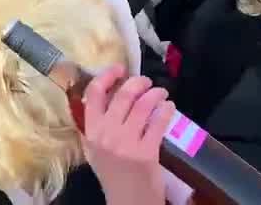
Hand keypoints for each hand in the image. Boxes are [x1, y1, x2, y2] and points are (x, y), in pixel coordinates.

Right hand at [81, 65, 171, 204]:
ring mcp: (126, 143)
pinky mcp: (147, 152)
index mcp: (91, 131)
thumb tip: (112, 93)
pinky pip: (158, 122)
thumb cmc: (112, 174)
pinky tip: (169, 107)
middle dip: (138, 82)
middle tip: (146, 82)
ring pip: (143, 105)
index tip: (120, 68)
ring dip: (155, 94)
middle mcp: (106, 134)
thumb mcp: (96, 148)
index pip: (94, 94)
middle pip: (123, 95)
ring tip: (161, 93)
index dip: (108, 76)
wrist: (127, 201)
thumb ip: (99, 124)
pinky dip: (166, 110)